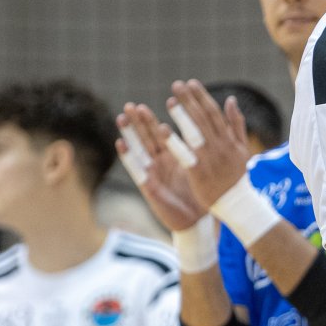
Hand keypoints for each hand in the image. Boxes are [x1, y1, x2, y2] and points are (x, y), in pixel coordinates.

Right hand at [117, 104, 207, 232]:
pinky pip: (137, 170)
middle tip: (130, 105)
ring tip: (122, 117)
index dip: (153, 120)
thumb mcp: (198, 167)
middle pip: (146, 138)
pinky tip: (121, 144)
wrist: (197, 221)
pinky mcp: (149, 188)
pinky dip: (129, 157)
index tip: (142, 105)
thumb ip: (196, 149)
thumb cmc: (198, 194)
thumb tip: (204, 128)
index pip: (159, 134)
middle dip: (138, 122)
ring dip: (130, 134)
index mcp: (172, 157)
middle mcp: (160, 164)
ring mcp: (153, 175)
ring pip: (139, 150)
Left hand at [168, 80, 255, 209]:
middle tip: (177, 84)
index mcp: (228, 139)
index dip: (201, 97)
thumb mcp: (242, 148)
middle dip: (190, 100)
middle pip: (203, 119)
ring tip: (170, 101)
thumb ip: (236, 124)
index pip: (213, 113)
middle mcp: (220, 145)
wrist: (237, 204)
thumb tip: (231, 100)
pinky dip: (174, 141)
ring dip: (182, 115)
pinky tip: (162, 129)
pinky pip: (184, 154)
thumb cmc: (237, 177)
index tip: (191, 83)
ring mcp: (210, 158)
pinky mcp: (199, 172)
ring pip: (195, 132)